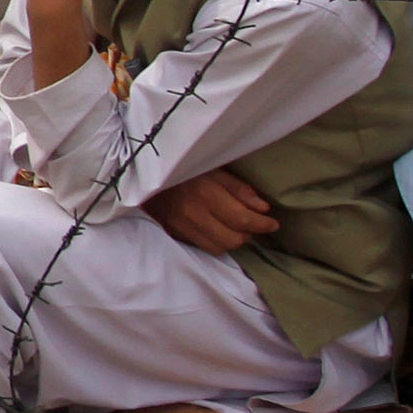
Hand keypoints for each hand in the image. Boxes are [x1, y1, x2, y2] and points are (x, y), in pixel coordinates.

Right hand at [142, 168, 283, 254]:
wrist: (139, 170)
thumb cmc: (180, 164)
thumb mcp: (211, 167)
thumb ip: (237, 188)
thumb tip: (263, 208)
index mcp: (205, 193)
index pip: (242, 219)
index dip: (262, 224)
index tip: (273, 222)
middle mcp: (193, 214)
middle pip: (233, 238)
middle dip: (249, 233)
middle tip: (254, 223)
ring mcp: (181, 226)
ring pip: (219, 247)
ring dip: (233, 239)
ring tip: (237, 227)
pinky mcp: (173, 233)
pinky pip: (203, 246)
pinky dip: (216, 241)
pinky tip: (218, 229)